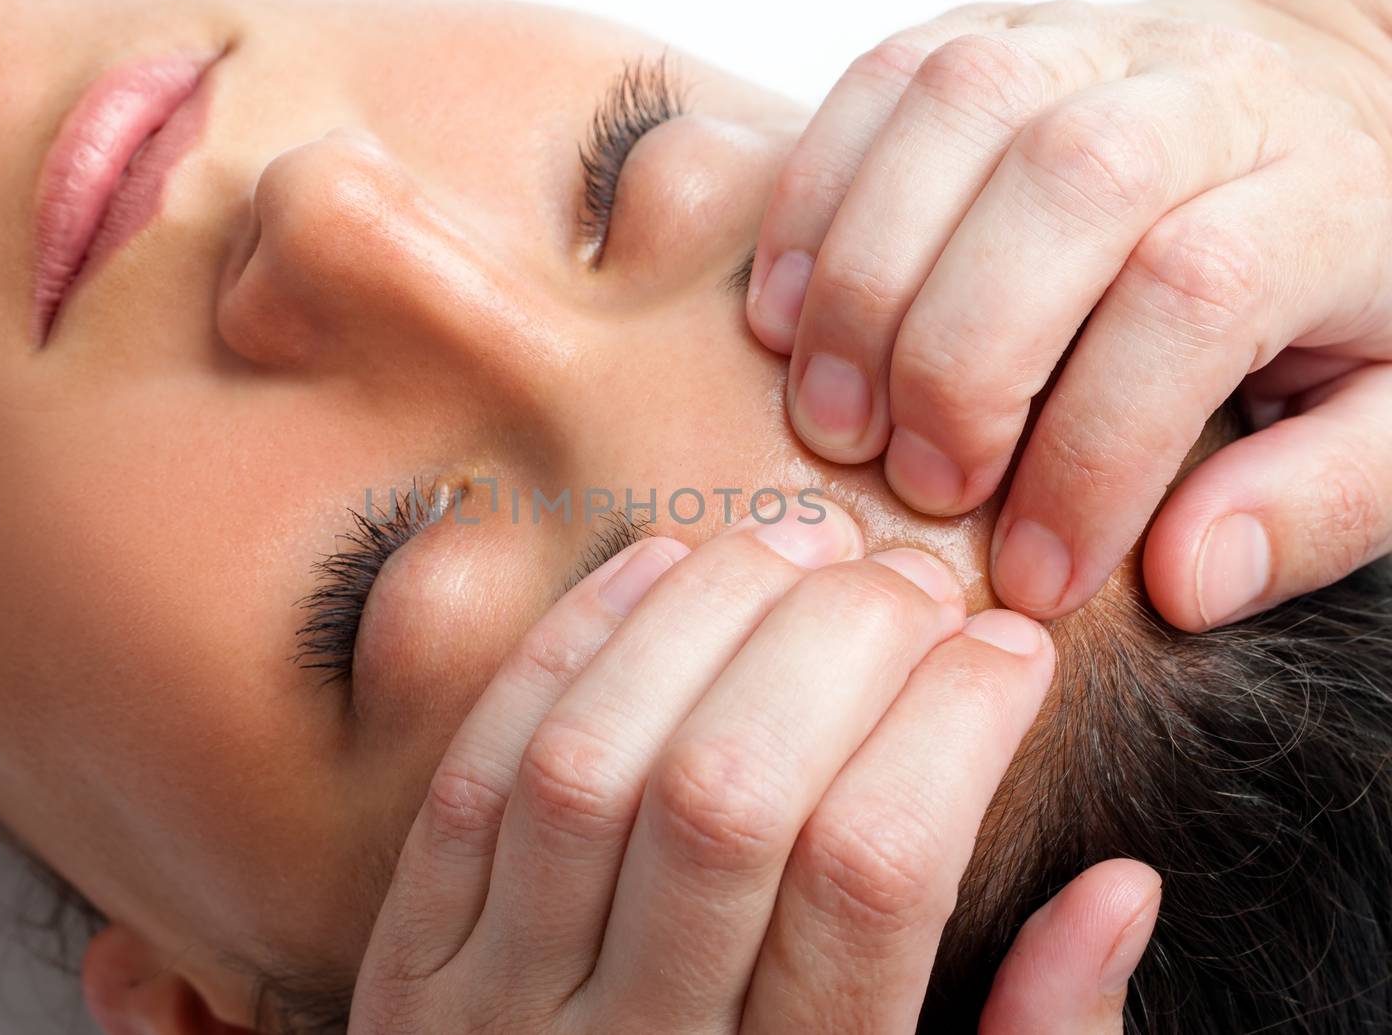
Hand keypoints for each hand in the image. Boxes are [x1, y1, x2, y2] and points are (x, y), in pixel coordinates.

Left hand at [350, 507, 1157, 1031]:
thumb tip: (1119, 887)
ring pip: (595, 764)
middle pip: (730, 798)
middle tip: (916, 580)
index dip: (953, 728)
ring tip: (799, 542)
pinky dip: (567, 649)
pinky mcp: (411, 964)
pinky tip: (658, 565)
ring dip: (706, 619)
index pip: (874, 877)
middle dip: (839, 645)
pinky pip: (476, 775)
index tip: (1013, 646)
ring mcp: (495, 1009)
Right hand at [743, 0, 1391, 628]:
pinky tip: (786, 317)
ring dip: (862, 277)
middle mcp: (1205, 93)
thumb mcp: (1389, 411)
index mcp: (1323, 195)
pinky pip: (878, 77)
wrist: (1332, 89)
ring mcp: (1088, 44)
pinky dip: (810, 198)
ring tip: (832, 414)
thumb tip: (1186, 576)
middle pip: (1069, 182)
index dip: (1097, 453)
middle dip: (962, 357)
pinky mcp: (991, 29)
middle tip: (923, 486)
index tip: (1040, 574)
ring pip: (956, 106)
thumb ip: (1315, 501)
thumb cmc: (1346, 274)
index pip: (1193, 299)